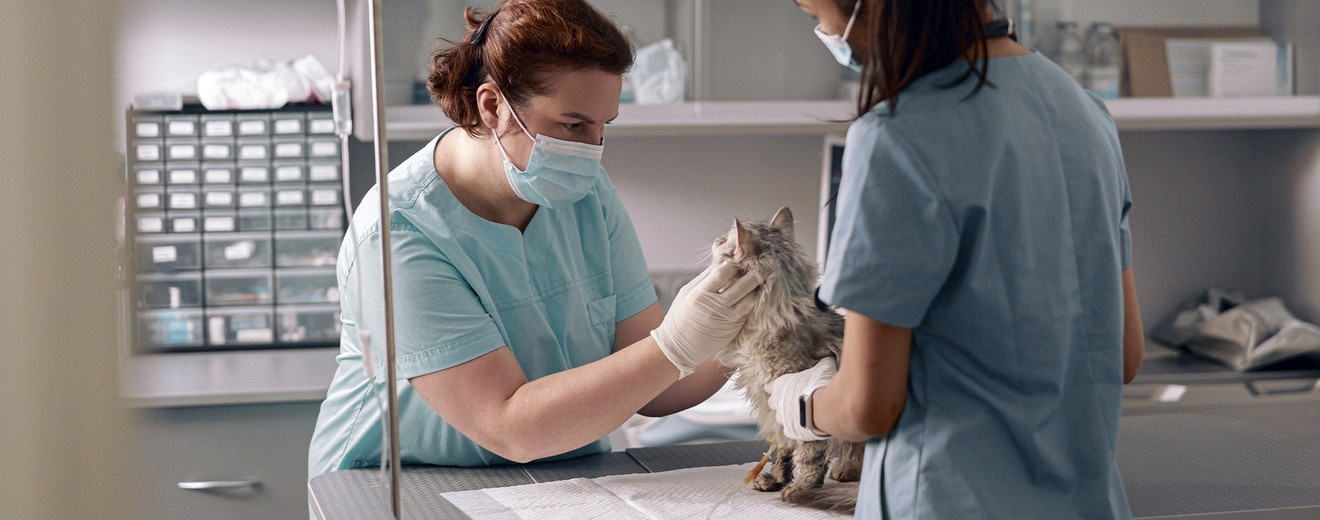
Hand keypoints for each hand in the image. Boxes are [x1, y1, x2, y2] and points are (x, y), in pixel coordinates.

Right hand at [651, 262, 760, 377]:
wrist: (679, 348)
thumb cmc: (679, 318)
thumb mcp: (686, 293)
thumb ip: (703, 278)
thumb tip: (720, 264)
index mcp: (700, 295)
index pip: (722, 273)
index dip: (732, 265)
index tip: (735, 261)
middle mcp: (716, 307)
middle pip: (741, 286)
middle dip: (752, 274)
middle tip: (759, 266)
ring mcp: (727, 320)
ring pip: (750, 300)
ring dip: (756, 289)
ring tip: (759, 281)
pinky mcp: (734, 329)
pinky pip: (747, 312)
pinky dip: (752, 302)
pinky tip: (753, 295)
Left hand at [765, 357, 836, 440]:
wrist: (825, 408)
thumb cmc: (821, 385)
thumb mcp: (823, 368)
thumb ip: (821, 363)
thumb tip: (827, 358)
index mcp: (781, 385)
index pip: (770, 386)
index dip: (775, 387)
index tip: (779, 387)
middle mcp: (778, 402)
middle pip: (772, 403)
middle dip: (779, 403)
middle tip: (791, 401)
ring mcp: (783, 419)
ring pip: (780, 419)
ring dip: (787, 417)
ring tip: (798, 415)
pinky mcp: (792, 432)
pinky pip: (790, 432)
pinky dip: (795, 430)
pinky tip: (803, 428)